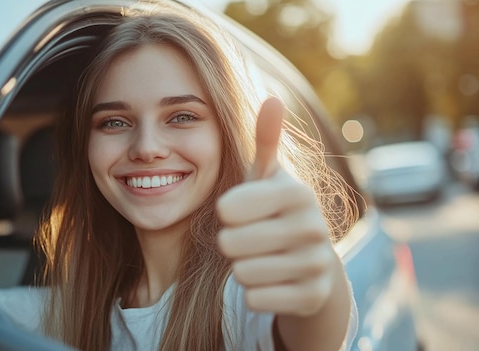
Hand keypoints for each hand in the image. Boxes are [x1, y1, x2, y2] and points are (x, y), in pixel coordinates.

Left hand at [217, 97, 337, 316]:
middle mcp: (313, 226)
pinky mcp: (312, 296)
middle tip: (250, 238)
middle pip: (230, 244)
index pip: (227, 209)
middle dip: (231, 244)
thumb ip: (264, 141)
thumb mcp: (268, 177)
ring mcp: (316, 263)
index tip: (241, 212)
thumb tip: (272, 98)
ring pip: (241, 273)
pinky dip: (254, 292)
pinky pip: (255, 299)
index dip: (226, 214)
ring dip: (241, 267)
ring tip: (261, 257)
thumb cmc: (275, 213)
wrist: (312, 263)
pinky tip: (271, 281)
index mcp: (297, 192)